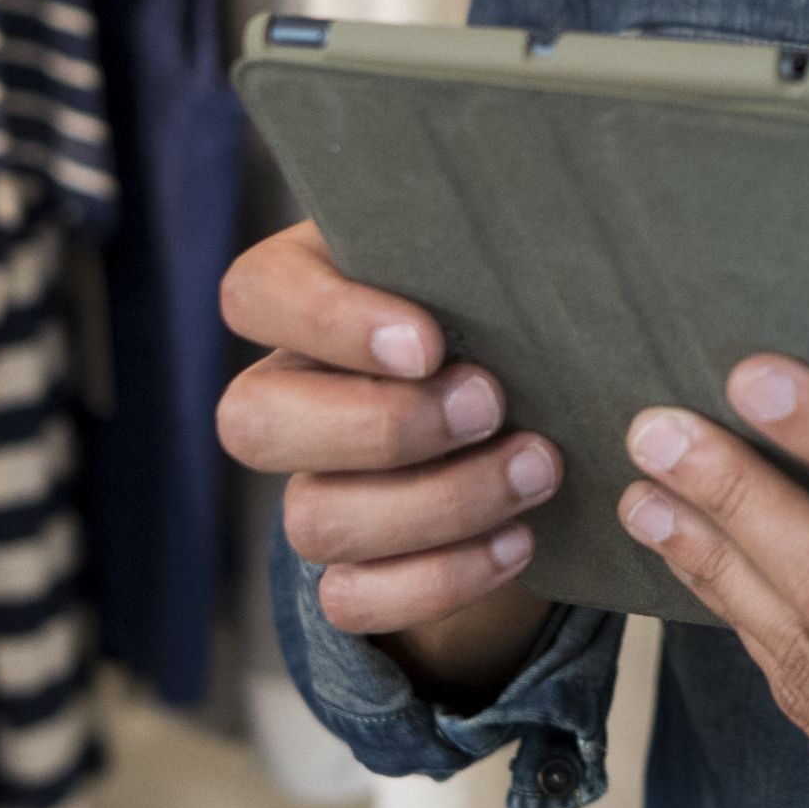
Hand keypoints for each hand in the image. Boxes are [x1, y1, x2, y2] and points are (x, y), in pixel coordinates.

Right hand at [216, 220, 559, 709]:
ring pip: (312, 520)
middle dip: (384, 425)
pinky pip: (351, 599)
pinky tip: (519, 542)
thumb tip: (555, 208)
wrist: (544, 421)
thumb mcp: (504, 266)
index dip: (327, 324)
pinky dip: (440, 581)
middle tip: (494, 403)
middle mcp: (289, 393)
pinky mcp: (350, 569)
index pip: (253, 297)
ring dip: (438, 505)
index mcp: (309, 297)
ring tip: (538, 469)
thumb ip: (499, 238)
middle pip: (255, 422)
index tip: (429, 340)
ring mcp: (311, 487)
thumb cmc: (518, 315)